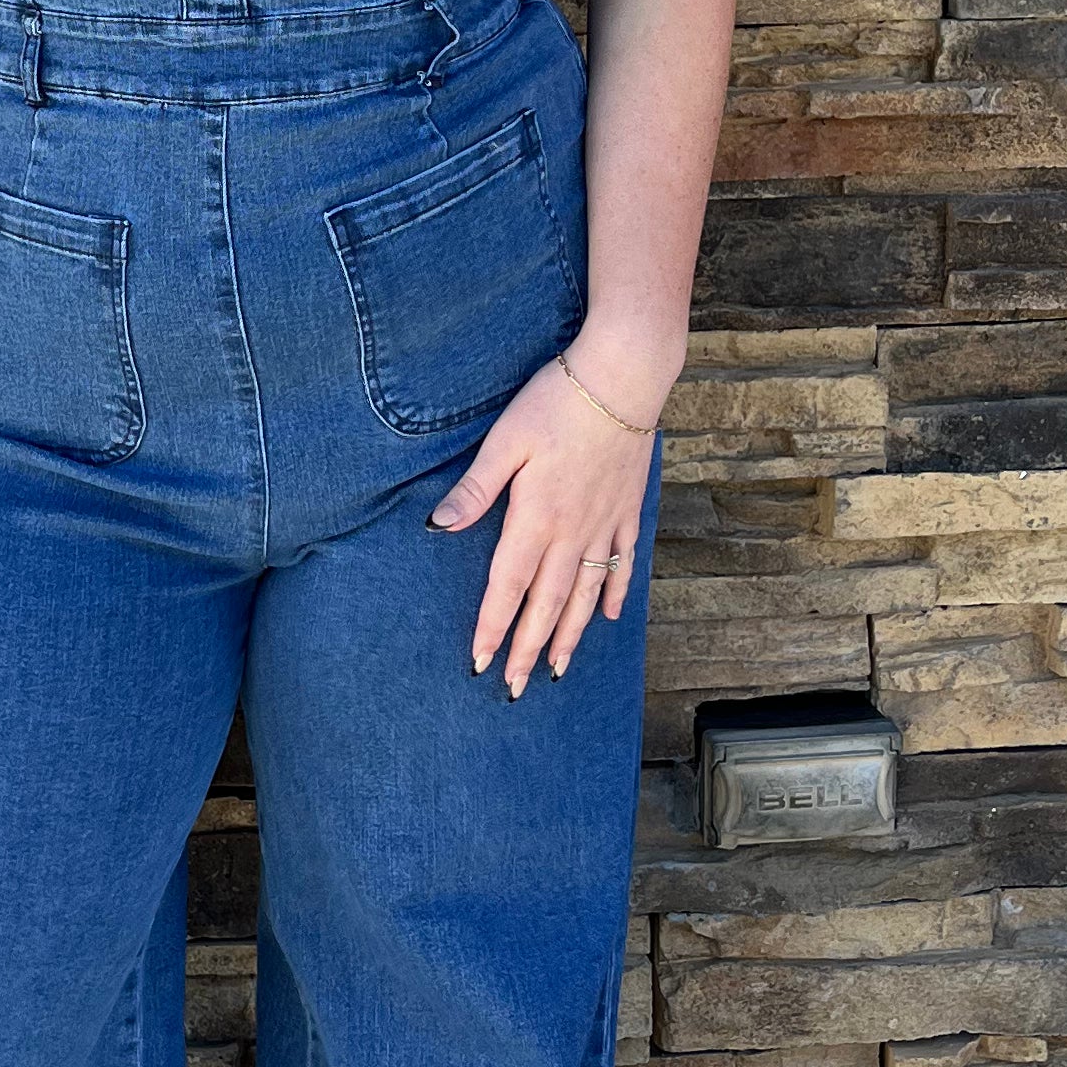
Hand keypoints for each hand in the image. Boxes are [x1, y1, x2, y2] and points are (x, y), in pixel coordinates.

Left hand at [426, 328, 679, 698]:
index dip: (492, 627)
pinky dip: (615, 593)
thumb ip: (475, 489)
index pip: (507, 587)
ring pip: (585, 595)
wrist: (622, 379)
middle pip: (547, 604)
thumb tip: (439, 527)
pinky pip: (623, 563)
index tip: (479, 663)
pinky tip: (609, 617)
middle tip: (514, 688)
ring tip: (557, 670)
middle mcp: (572, 532)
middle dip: (527, 648)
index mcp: (535, 518)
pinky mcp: (627, 510)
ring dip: (570, 636)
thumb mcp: (504, 440)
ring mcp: (604, 524)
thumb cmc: (556, 402)